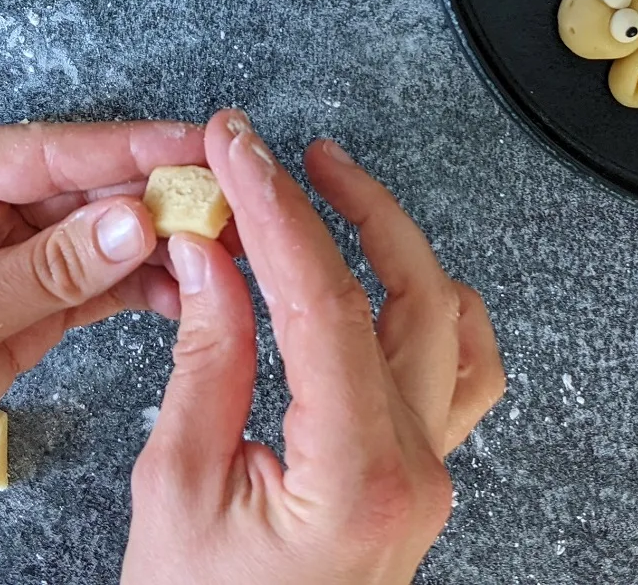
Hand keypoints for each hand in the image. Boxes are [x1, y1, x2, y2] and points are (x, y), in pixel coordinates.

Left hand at [0, 120, 203, 517]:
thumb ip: (44, 269)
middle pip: (80, 187)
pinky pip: (88, 286)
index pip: (48, 149)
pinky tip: (182, 289)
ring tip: (224, 250)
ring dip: (155, 243)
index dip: (129, 148)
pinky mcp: (14, 311)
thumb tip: (133, 220)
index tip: (200, 145)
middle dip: (155, 194)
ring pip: (93, 236)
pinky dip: (134, 286)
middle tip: (231, 203)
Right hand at [122, 111, 505, 584]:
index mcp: (358, 477)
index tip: (239, 152)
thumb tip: (211, 255)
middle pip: (410, 294)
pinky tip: (380, 278)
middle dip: (344, 206)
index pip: (327, 306)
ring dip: (390, 247)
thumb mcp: (178, 485)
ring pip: (449, 322)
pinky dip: (424, 306)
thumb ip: (206, 359)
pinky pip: (460, 371)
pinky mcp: (423, 476)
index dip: (279, 214)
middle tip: (276, 155)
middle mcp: (416, 470)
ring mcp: (432, 474)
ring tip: (324, 196)